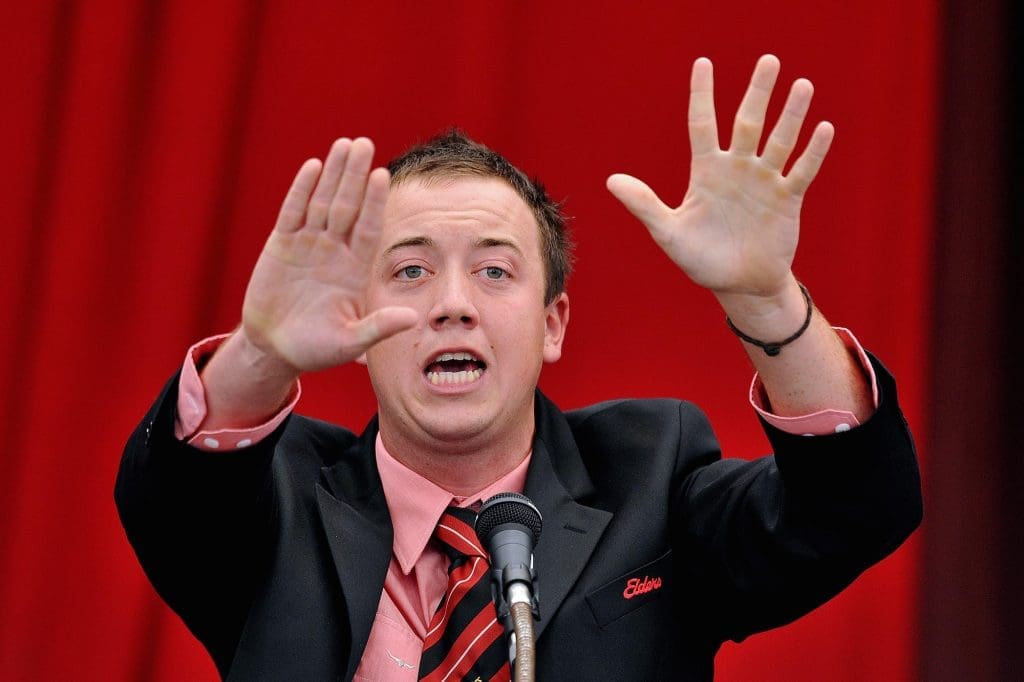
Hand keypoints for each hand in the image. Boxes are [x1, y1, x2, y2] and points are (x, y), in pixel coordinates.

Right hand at [240, 137, 416, 372]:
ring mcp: (308, 245)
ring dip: (333, 174)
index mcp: (354, 269)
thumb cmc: (317, 348)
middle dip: (356, 176)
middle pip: (347, 205)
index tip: (384, 176)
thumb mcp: (350, 342)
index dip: (375, 203)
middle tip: (365, 144)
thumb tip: (411, 318)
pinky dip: (301, 190)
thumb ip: (378, 327)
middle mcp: (334, 251)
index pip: (368, 228)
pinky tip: (313, 167)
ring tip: (345, 145)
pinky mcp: (281, 246)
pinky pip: (293, 213)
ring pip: (322, 202)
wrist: (276, 350)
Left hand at [607, 55, 833, 299]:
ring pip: (779, 141)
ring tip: (802, 85)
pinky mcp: (787, 199)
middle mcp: (737, 169)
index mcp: (706, 172)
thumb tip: (611, 181)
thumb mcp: (668, 233)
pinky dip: (812, 152)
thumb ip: (644, 205)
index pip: (702, 124)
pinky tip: (823, 127)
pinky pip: (801, 171)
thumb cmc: (700, 259)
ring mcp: (764, 182)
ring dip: (791, 115)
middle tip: (769, 60)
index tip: (702, 63)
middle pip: (748, 123)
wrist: (738, 285)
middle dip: (758, 93)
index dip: (702, 95)